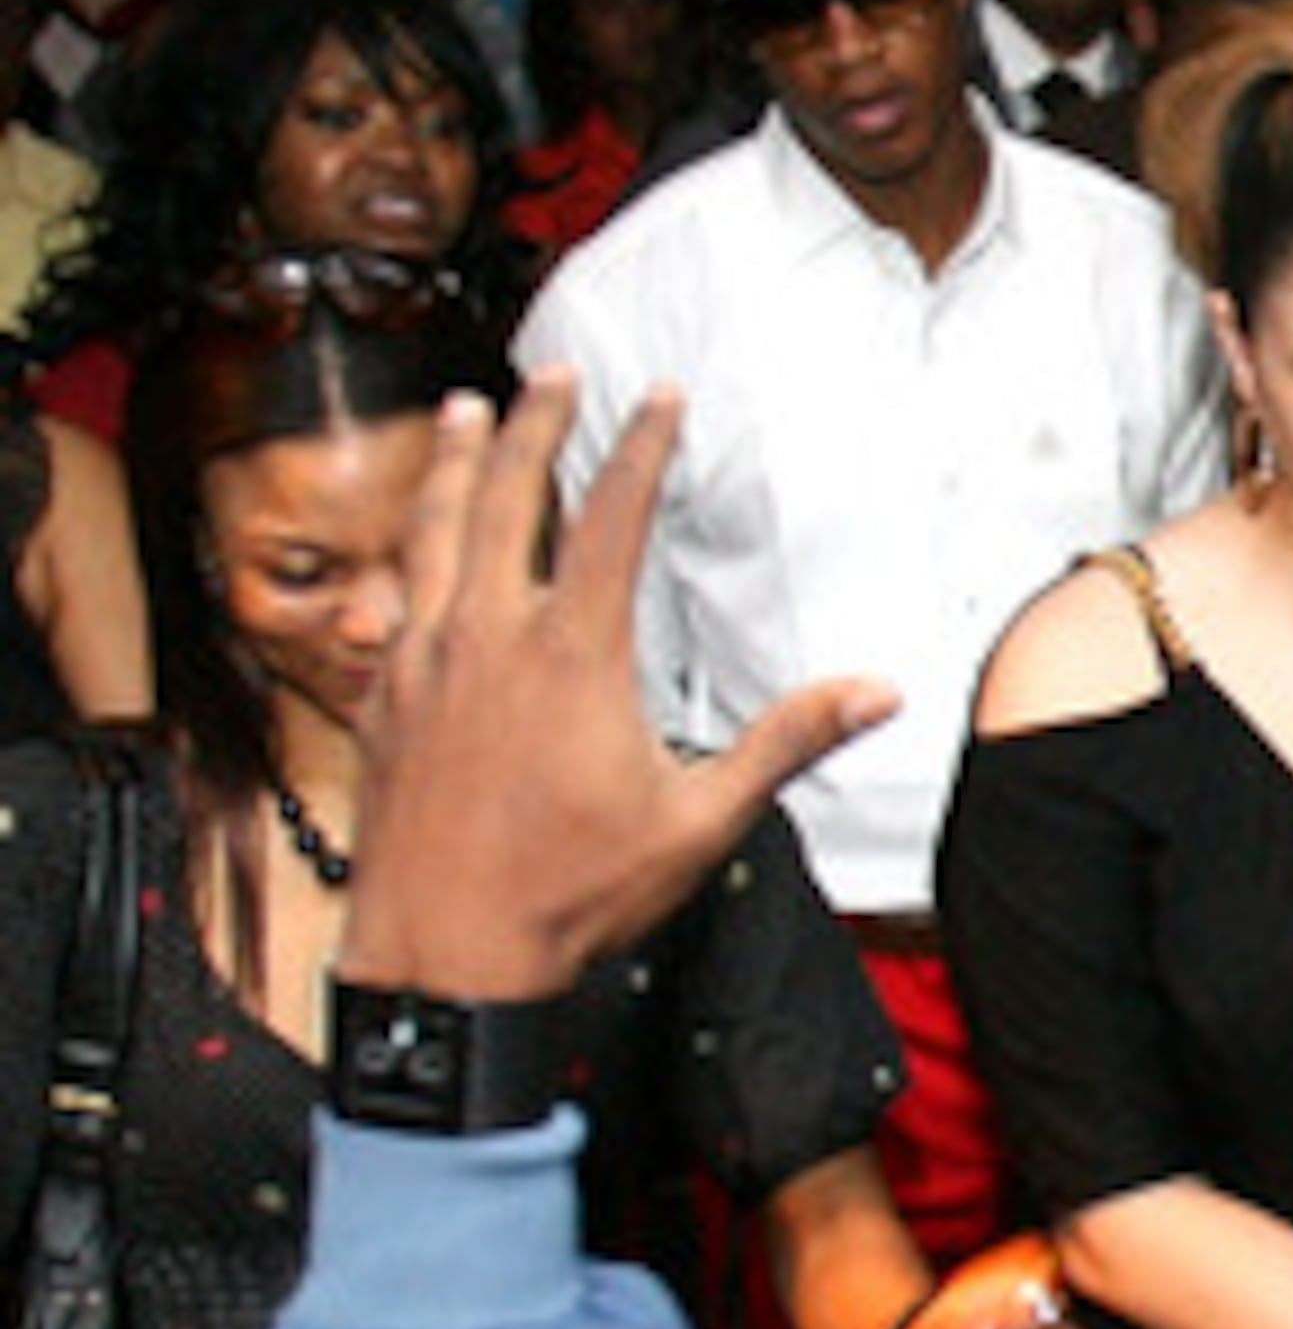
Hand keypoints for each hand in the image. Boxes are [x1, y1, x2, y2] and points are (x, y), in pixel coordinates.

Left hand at [348, 377, 899, 1001]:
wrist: (446, 952)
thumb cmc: (569, 894)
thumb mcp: (701, 821)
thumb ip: (785, 743)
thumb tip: (872, 694)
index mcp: (573, 652)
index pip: (609, 516)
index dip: (637, 446)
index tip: (655, 399)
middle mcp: (489, 635)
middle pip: (506, 493)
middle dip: (534, 421)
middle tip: (552, 376)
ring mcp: (425, 659)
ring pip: (434, 528)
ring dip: (452, 460)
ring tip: (465, 413)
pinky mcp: (385, 695)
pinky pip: (396, 596)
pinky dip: (412, 549)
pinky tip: (418, 546)